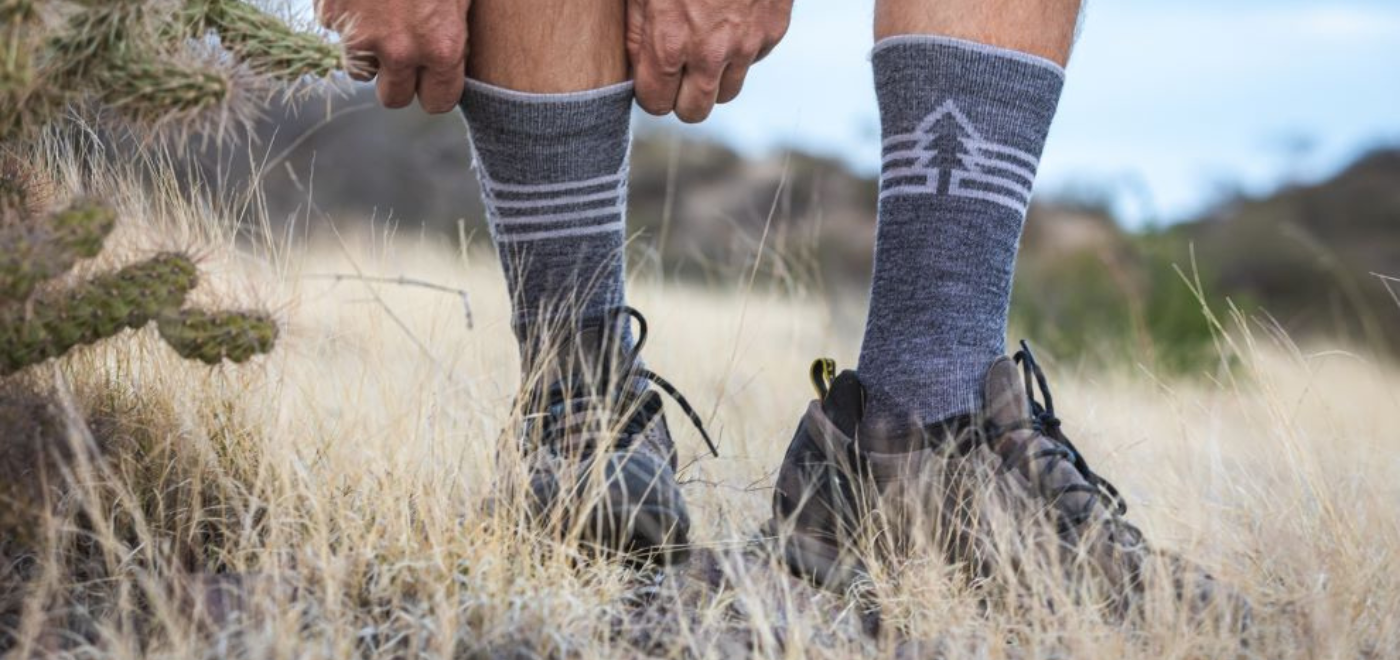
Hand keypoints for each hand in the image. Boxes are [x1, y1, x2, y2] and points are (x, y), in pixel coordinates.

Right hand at [316, 0, 470, 112]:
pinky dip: (345, 18)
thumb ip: (455, 30)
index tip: (433, 79)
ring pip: (359, 70)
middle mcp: (399, 50)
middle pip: (394, 98)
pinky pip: (336, 30)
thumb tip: (455, 54)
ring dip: (367, 52)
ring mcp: (360, 35)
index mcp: (441, 46)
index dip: (435, 89)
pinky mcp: (331, 14)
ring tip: (380, 19)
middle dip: (398, 80)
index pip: (437, 101)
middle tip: (403, 52)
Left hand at [627, 0, 791, 122]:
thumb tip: (636, 65)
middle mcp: (709, 54)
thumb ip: (636, 31)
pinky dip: (741, 50)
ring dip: (713, 78)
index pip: (657, 105)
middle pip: (694, 112)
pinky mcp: (772, 30)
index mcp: (668, 43)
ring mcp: (746, 44)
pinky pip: (753, 59)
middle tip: (675, 75)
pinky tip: (730, 20)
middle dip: (681, 99)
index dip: (651, 94)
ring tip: (703, 48)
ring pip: (727, 92)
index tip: (651, 80)